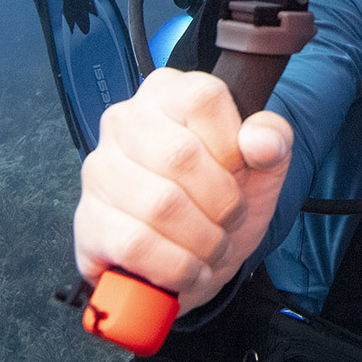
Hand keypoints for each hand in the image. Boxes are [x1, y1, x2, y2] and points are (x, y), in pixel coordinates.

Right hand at [73, 69, 293, 314]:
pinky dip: (176, 266)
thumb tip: (260, 140)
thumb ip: (274, 140)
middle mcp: (125, 122)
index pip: (203, 98)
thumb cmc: (221, 200)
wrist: (192, 257)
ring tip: (212, 246)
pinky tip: (188, 268)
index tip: (239, 171)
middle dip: (221, 202)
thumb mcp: (262, 167)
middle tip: (230, 220)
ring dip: (203, 240)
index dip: (232, 145)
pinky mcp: (87, 221)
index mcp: (168, 93)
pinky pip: (136, 244)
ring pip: (159, 205)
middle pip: (180, 156)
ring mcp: (99, 171)